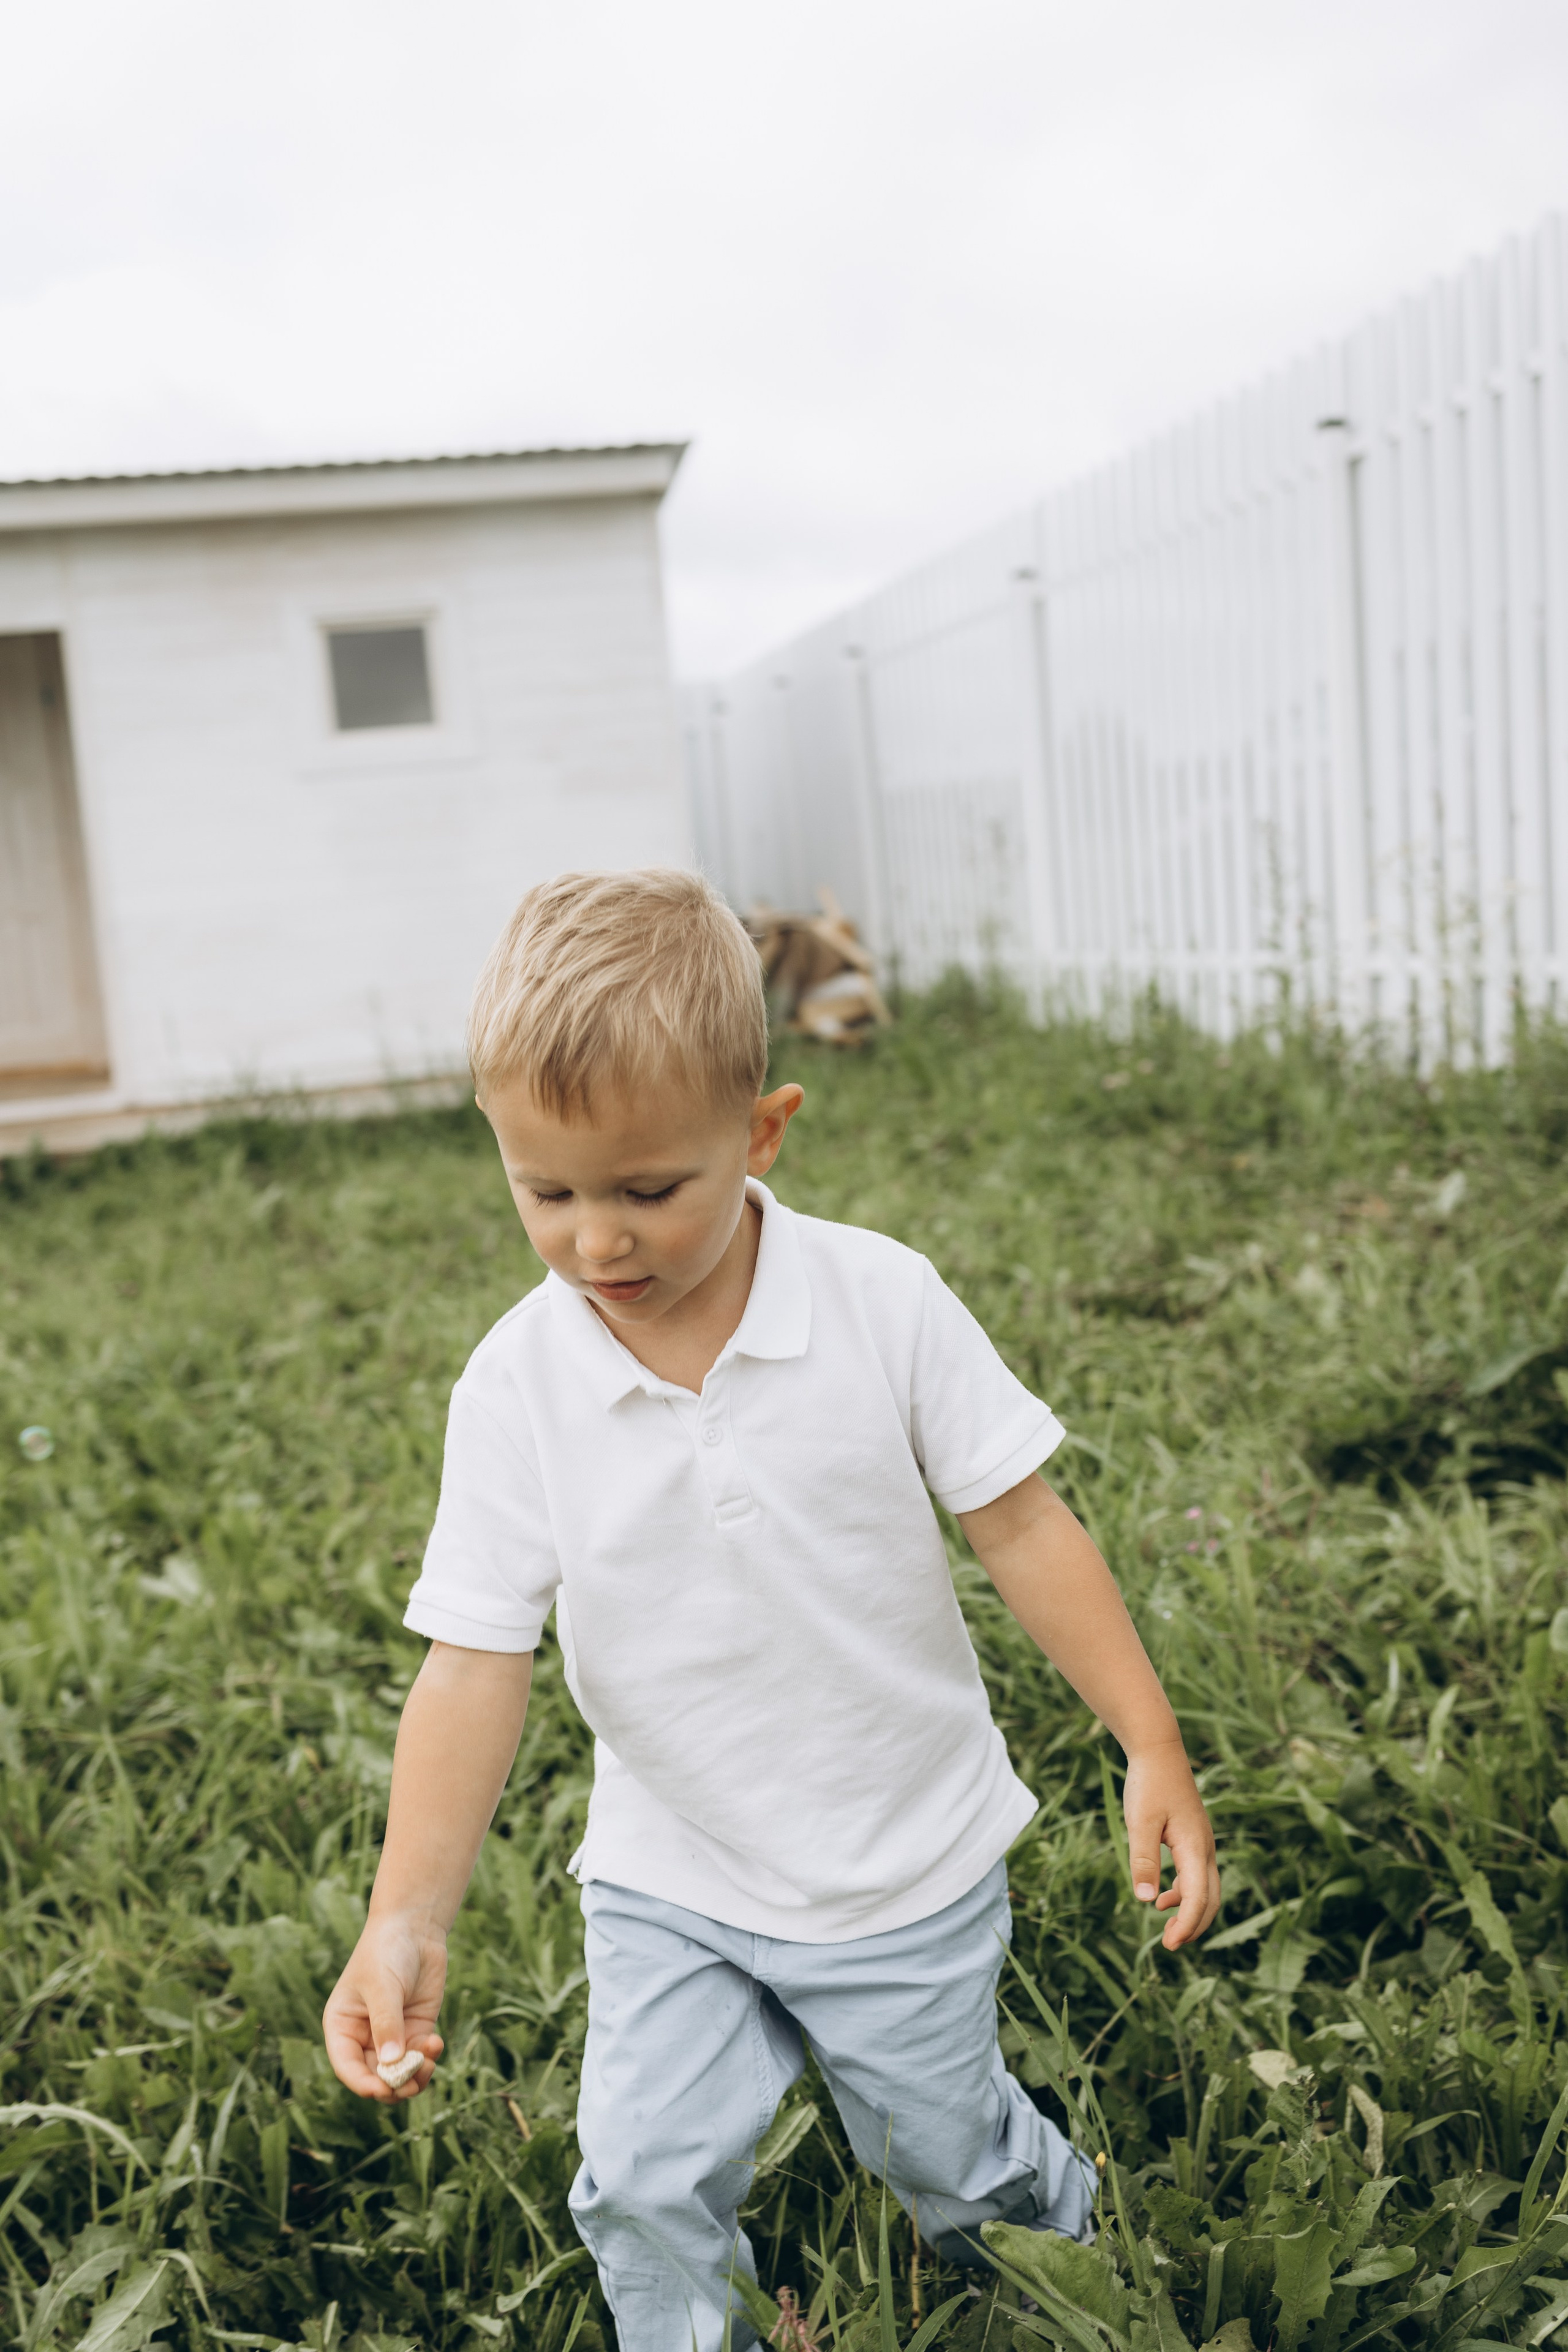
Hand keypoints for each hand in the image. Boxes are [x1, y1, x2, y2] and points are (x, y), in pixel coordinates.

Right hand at [323, 1912, 447, 2100]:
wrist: (414, 1928)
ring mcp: (391, 2036)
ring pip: (399, 2073)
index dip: (362, 2083)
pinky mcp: (415, 2030)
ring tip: (428, 2062)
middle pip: (375, 2077)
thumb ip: (387, 2024)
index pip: (347, 2066)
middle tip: (412, 2083)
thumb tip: (392, 2063)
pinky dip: (428, 2058)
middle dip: (393, 2085)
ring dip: (414, 2077)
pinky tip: (436, 2043)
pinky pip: (419, 2057)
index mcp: (342, 2027)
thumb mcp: (382, 1987)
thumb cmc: (386, 1951)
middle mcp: (364, 2037)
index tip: (381, 2089)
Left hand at [1122, 1741, 1220, 1950]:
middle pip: (1210, 1898)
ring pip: (1206, 1888)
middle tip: (1169, 1945)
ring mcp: (1201, 1843)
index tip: (1171, 1944)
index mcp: (1195, 1847)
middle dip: (1193, 1925)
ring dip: (1190, 1911)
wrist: (1159, 1751)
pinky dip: (1184, 1893)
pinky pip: (1196, 1875)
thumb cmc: (1149, 1784)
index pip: (1199, 1897)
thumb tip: (1147, 1901)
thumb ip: (1144, 1860)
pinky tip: (1163, 1897)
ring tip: (1166, 1929)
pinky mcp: (1192, 1838)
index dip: (1187, 1924)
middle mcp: (1205, 1848)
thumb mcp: (1140, 1822)